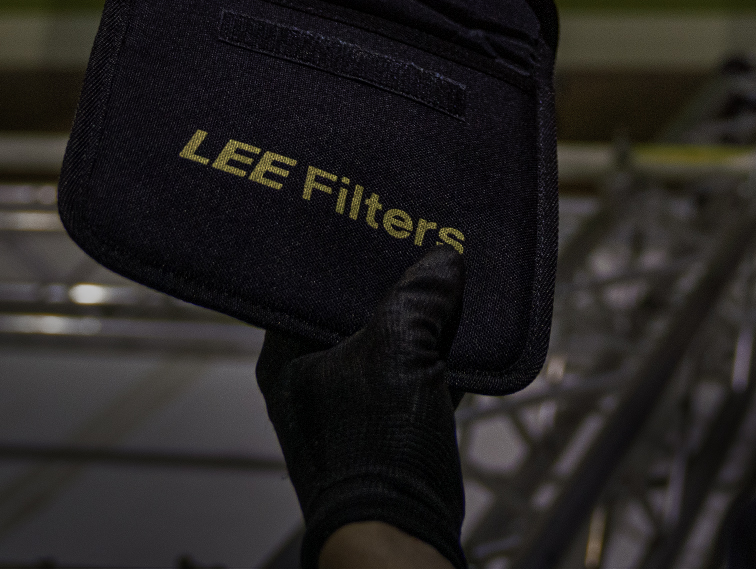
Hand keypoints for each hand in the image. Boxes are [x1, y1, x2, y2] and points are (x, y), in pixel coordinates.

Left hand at [256, 249, 466, 568]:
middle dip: (393, 285)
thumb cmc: (375, 448)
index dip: (341, 256)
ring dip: (422, 320)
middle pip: (355, 312)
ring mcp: (351, 407)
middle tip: (421, 244)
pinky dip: (440, 355)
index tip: (374, 223)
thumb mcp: (398, 354)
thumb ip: (418, 300)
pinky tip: (468, 328)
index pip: (307, 287)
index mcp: (287, 359)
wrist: (400, 532)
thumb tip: (443, 261)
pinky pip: (416, 374)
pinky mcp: (390, 428)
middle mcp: (311, 380)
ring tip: (450, 277)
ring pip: (390, 343)